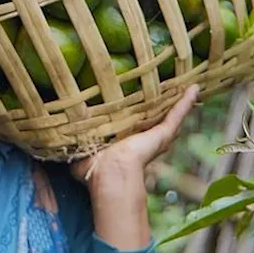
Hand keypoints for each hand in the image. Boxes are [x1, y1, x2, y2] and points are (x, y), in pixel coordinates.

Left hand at [72, 85, 199, 250]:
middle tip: (168, 82)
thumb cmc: (92, 168)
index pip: (132, 121)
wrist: (109, 172)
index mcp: (124, 140)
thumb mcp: (80, 152)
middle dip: (160, 100)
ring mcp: (156, 135)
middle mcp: (143, 137)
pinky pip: (178, 114)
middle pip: (154, 115)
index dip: (134, 110)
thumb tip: (58, 145)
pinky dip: (187, 101)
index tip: (136, 95)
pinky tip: (195, 86)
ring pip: (170, 112)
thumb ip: (74, 147)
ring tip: (186, 80)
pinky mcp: (164, 133)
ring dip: (178, 98)